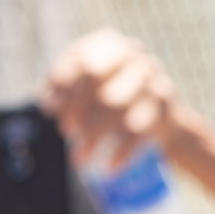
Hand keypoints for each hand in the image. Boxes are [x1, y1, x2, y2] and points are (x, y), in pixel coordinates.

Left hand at [43, 28, 179, 171]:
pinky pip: (140, 132)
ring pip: (117, 108)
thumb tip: (48, 103)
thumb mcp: (86, 88)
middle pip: (98, 80)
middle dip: (78, 110)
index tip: (49, 110)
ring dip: (93, 137)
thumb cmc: (112, 98)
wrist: (161, 116)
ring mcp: (153, 81)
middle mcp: (135, 57)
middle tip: (66, 131)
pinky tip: (109, 168)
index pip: (82, 60)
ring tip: (79, 159)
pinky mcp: (166, 109)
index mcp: (111, 45)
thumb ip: (63, 90)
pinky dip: (121, 153)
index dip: (62, 85)